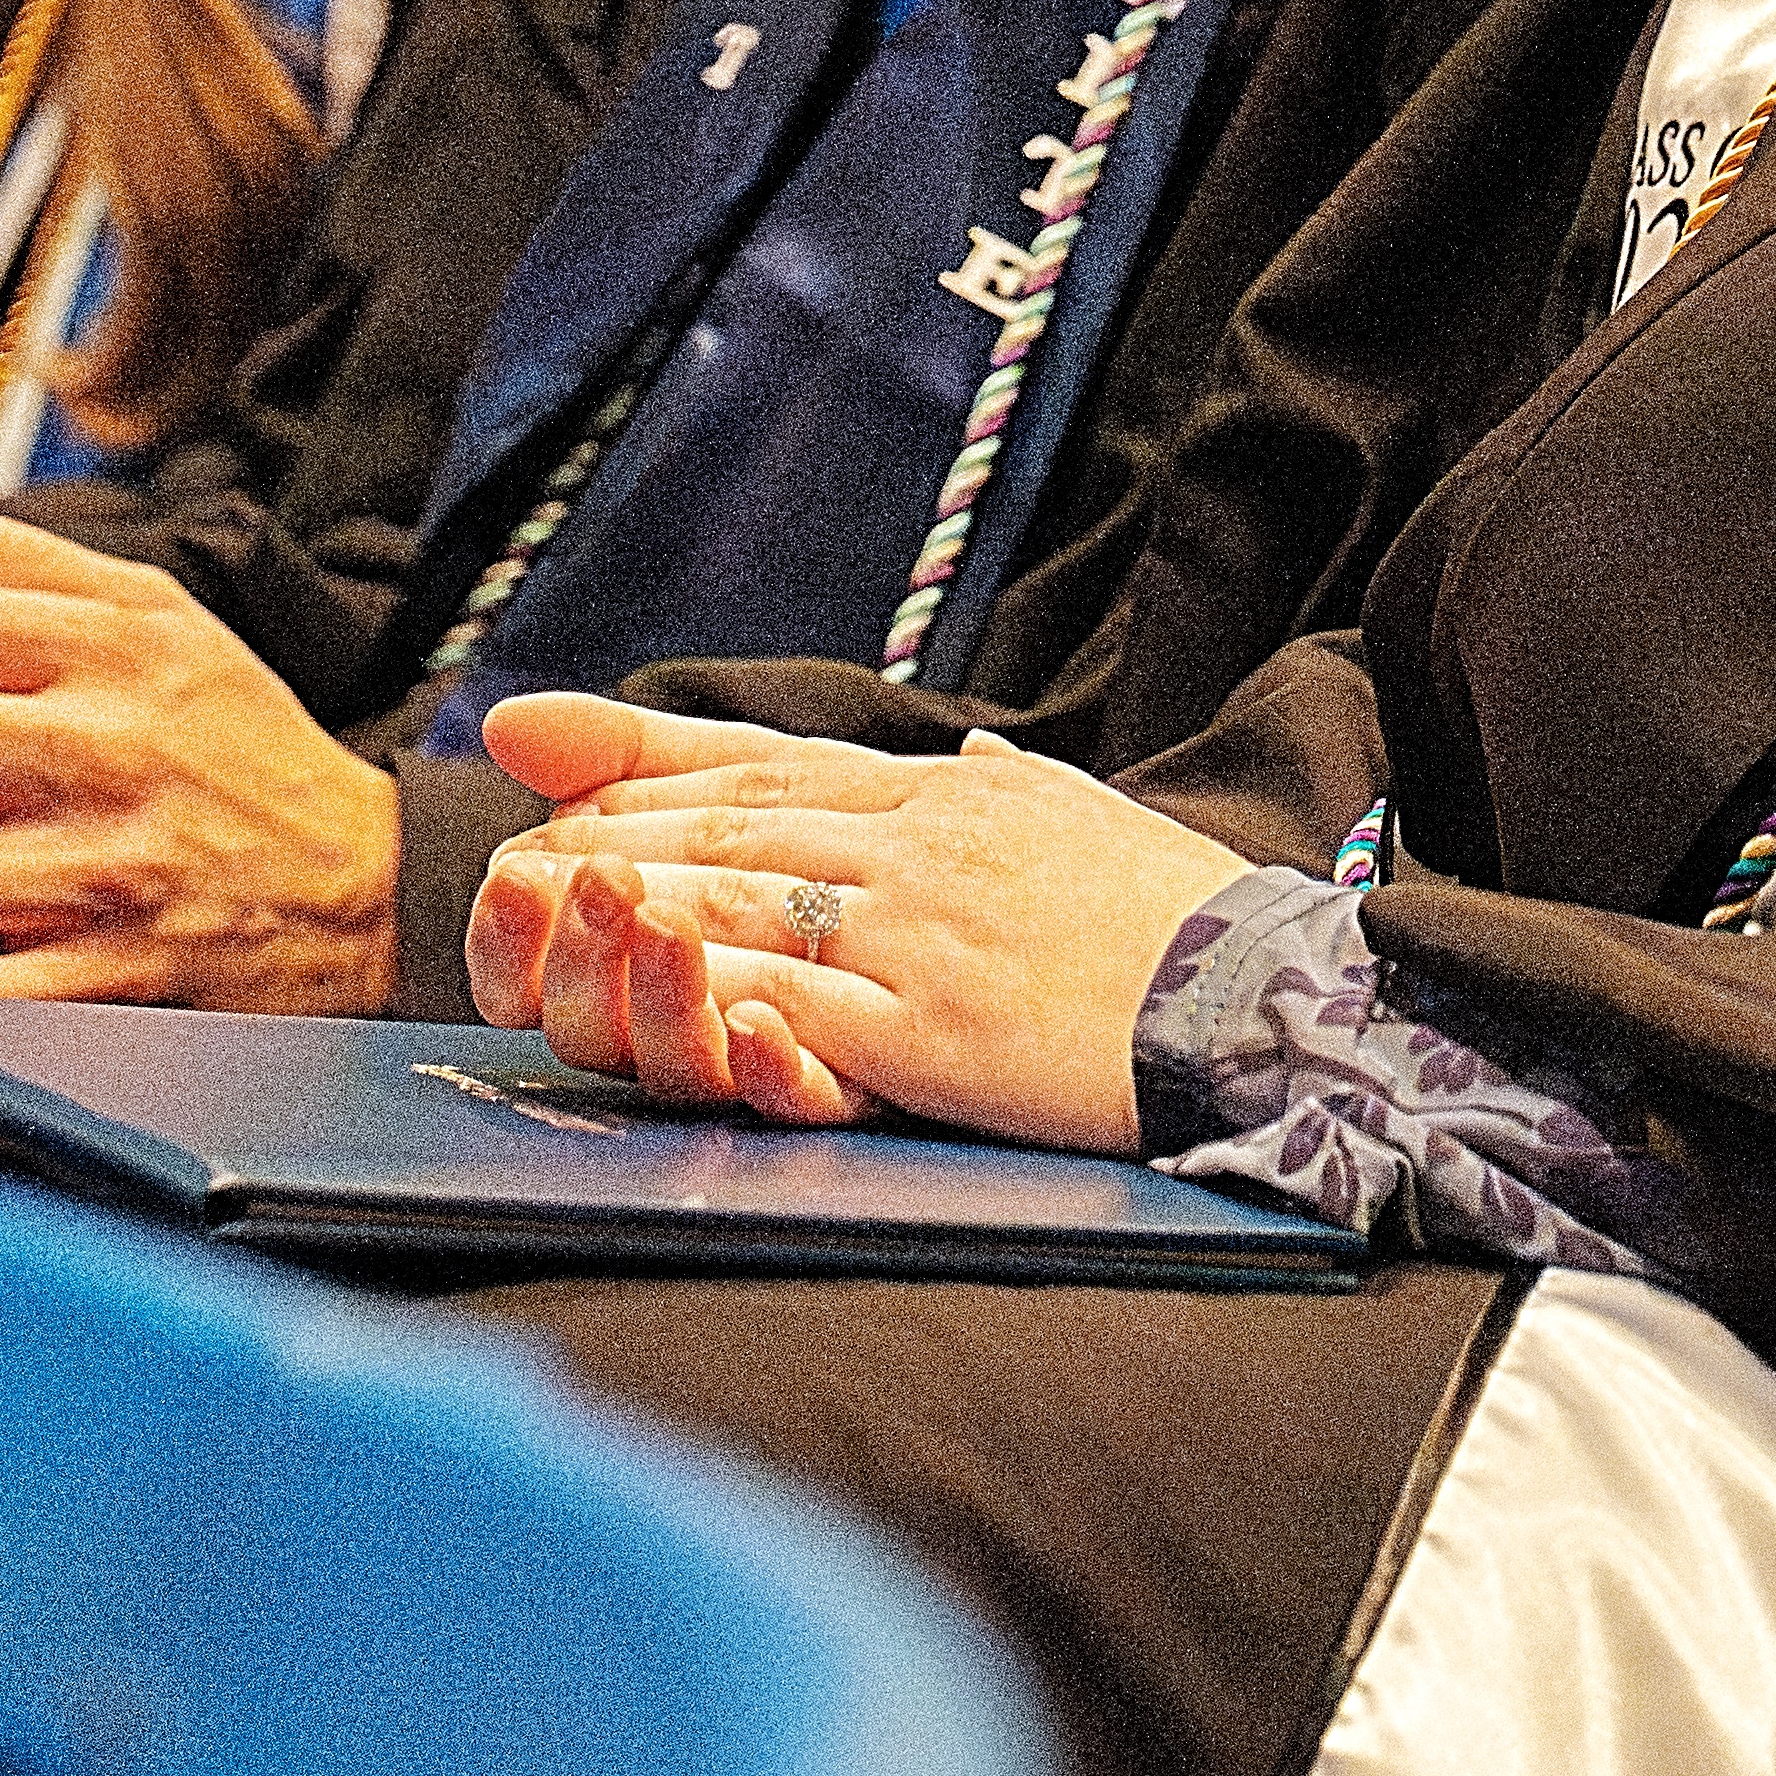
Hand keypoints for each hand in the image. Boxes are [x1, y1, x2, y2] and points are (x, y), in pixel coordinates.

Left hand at [467, 692, 1254, 1147]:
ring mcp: (923, 933)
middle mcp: (925, 845)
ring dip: (623, 903)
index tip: (539, 749)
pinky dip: (700, 993)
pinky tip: (628, 993)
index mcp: (954, 796)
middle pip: (731, 825)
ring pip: (739, 898)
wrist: (1275, 1004)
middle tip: (500, 847)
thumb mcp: (1091, 824)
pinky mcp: (932, 1026)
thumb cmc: (1187, 923)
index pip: (769, 765)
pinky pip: (790, 1001)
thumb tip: (982, 756)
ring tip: (530, 913)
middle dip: (602, 833)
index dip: (644, 757)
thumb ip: (1018, 790)